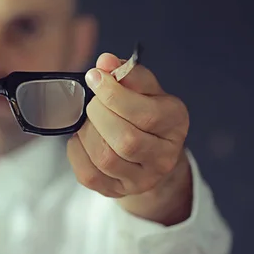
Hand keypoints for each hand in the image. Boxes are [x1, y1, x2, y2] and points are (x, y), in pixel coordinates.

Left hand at [67, 52, 189, 216]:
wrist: (148, 153)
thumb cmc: (144, 113)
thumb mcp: (144, 89)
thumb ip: (127, 74)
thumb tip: (105, 62)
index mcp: (175, 122)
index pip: (145, 113)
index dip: (114, 93)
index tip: (95, 76)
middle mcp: (164, 156)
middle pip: (126, 140)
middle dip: (99, 114)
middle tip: (93, 102)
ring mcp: (142, 179)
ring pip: (106, 158)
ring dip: (88, 132)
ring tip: (89, 120)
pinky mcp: (117, 191)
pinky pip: (89, 174)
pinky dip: (77, 150)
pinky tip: (83, 138)